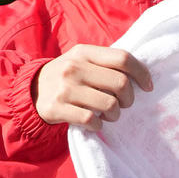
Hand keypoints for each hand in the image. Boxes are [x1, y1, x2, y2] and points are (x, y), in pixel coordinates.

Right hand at [34, 45, 151, 129]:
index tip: (148, 87)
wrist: (31, 90)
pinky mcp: (56, 108)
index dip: (141, 73)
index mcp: (84, 52)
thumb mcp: (82, 60)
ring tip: (110, 114)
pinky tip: (96, 123)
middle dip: (129, 98)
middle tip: (124, 104)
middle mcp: (74, 67)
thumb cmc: (68, 76)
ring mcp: (65, 88)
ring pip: (109, 104)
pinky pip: (91, 120)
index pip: (123, 58)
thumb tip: (141, 75)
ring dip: (115, 114)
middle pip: (120, 84)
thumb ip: (107, 63)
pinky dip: (98, 125)